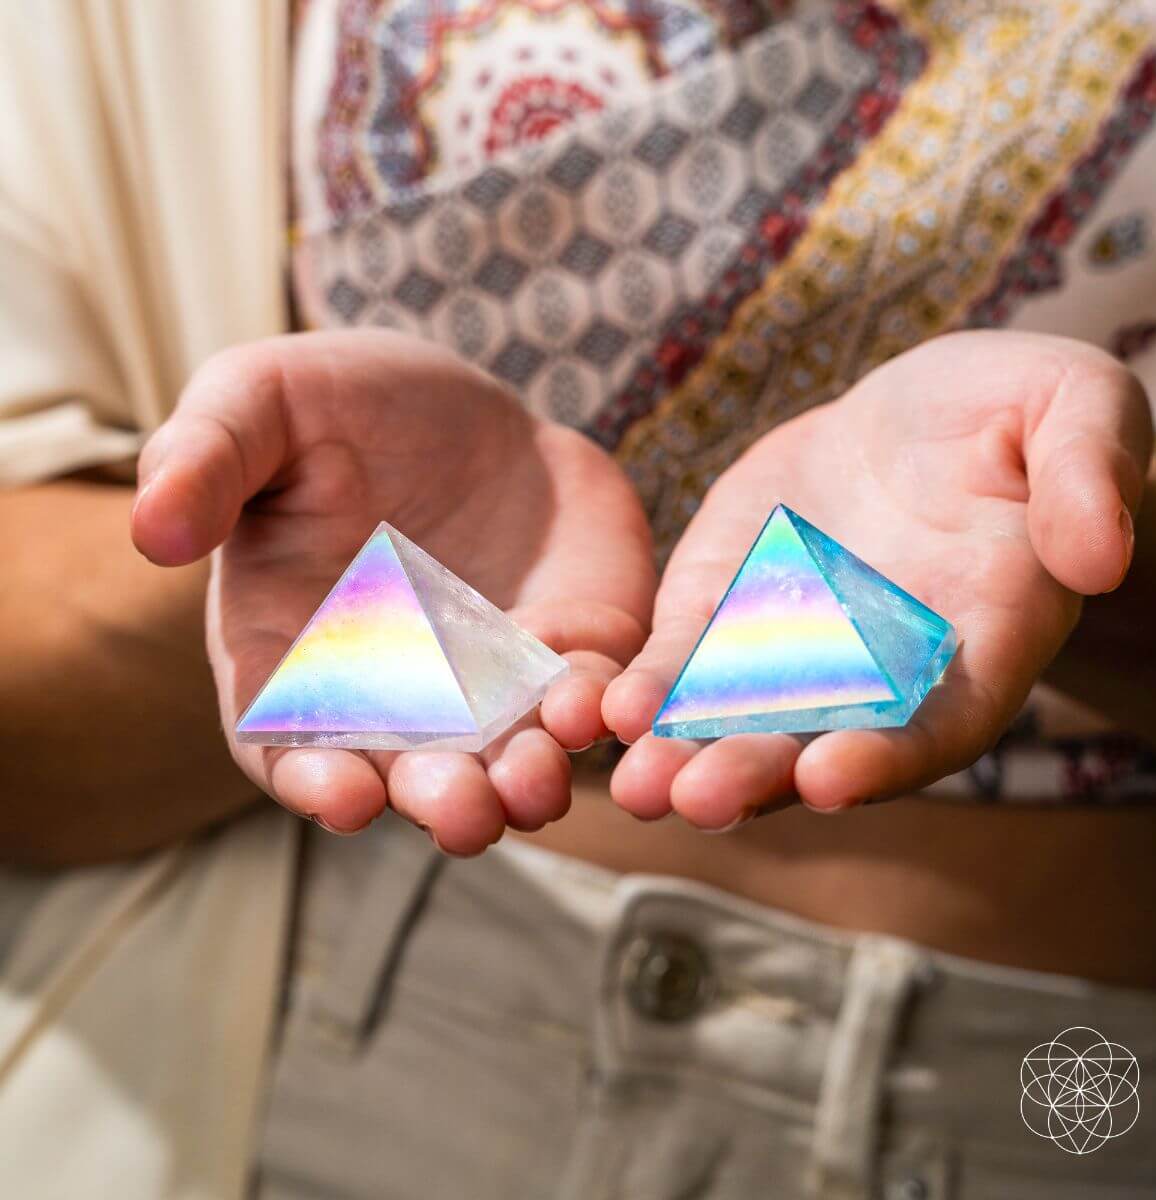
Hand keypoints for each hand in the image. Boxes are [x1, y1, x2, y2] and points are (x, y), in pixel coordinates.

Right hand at [132, 331, 653, 852]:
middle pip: (414, 775)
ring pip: (510, 760)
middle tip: (462, 811)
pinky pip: (589, 700)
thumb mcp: (259, 405)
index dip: (313, 781)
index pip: (292, 748)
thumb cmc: (338, 407)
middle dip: (439, 800)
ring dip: (524, 782)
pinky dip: (596, 713)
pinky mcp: (572, 653)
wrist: (466, 404)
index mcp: (300, 660)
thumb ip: (204, 460)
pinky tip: (596, 705)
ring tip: (534, 780)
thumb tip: (152, 530)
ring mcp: (492, 686)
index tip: (343, 794)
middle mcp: (398, 697)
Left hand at [603, 331, 1151, 827]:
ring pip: (742, 721)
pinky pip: (686, 662)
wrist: (919, 423)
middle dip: (760, 773)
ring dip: (687, 757)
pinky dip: (650, 689)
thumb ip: (1087, 477)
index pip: (942, 720)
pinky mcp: (731, 615)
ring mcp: (798, 651)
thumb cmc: (1013, 414)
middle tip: (697, 799)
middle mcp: (883, 672)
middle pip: (823, 742)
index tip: (830, 776)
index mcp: (981, 640)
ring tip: (636, 785)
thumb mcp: (1074, 408)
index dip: (890, 755)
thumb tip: (1098, 557)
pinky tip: (605, 710)